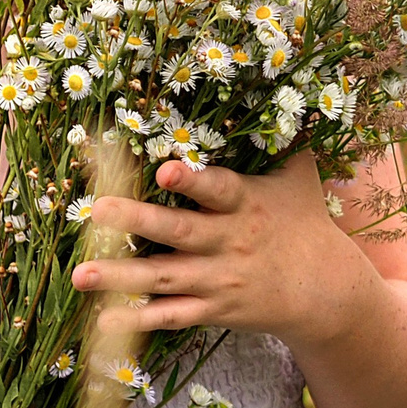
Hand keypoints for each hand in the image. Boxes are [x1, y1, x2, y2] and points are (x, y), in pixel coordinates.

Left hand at [70, 156, 365, 348]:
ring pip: (164, 277)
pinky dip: (138, 319)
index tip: (164, 167)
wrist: (326, 291)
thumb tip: (285, 88)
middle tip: (96, 210)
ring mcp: (217, 280)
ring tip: (80, 273)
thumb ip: (285, 139)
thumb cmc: (305, 222)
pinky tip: (102, 319)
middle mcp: (228, 242)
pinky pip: (170, 315)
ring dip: (120, 277)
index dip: (192, 180)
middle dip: (137, 220)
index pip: (218, 189)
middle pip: (179, 232)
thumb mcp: (300, 177)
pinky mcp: (212, 309)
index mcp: (245, 204)